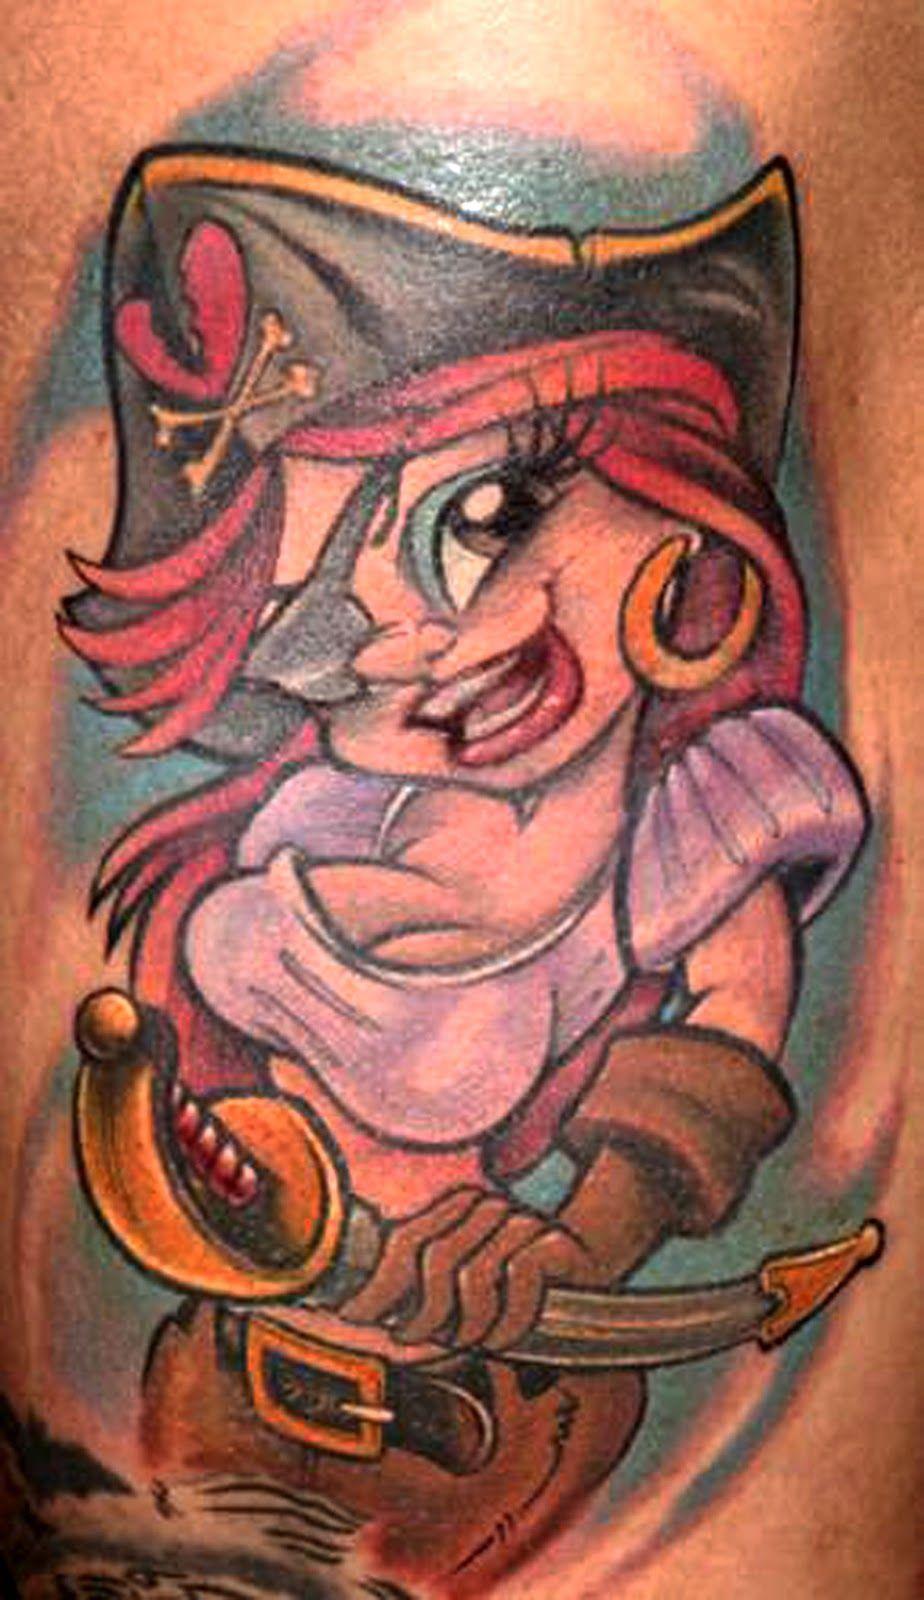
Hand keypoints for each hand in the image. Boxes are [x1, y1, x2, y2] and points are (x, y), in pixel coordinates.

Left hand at [338, 1187, 611, 1352]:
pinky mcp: (553, 1244)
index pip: (407, 1241)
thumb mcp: (462, 1294)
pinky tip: (505, 1339)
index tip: (355, 1317)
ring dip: (468, 1324)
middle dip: (421, 1312)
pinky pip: (520, 1281)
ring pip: (475, 1275)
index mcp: (456, 1209)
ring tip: (469, 1343)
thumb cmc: (511, 1290)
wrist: (587, 1268)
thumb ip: (426, 1303)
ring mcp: (520, 1223)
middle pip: (435, 1259)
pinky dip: (509, 1321)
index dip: (378, 1282)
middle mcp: (485, 1208)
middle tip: (413, 1342)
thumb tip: (374, 1329)